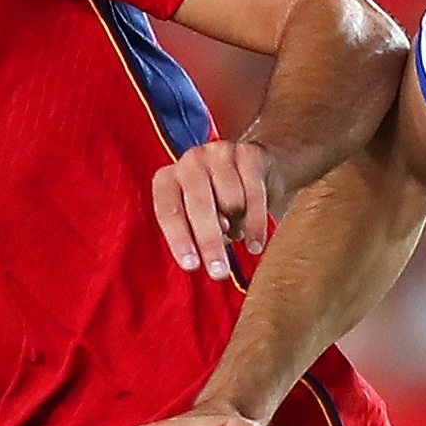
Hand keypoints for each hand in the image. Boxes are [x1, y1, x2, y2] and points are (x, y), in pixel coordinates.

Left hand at [153, 138, 272, 280]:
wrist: (256, 169)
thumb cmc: (220, 203)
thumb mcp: (200, 218)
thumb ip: (196, 232)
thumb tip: (207, 251)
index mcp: (169, 178)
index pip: (168, 210)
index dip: (179, 239)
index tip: (191, 266)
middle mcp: (190, 160)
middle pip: (199, 205)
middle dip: (209, 242)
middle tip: (219, 272)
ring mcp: (219, 153)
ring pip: (230, 200)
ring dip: (237, 225)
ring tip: (237, 231)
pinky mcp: (249, 154)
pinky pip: (254, 194)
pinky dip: (256, 224)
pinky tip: (255, 245)